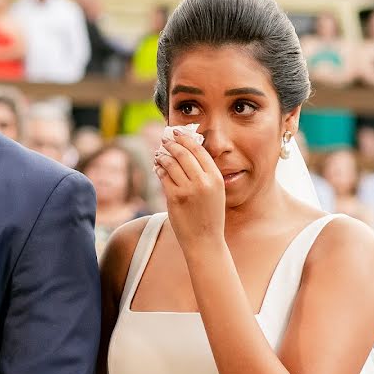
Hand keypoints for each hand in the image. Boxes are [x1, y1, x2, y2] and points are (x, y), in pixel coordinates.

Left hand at [153, 129, 225, 249]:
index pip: (199, 150)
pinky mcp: (174, 197)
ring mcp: (188, 189)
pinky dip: (159, 169)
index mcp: (215, 177)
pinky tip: (158, 167)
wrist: (205, 240)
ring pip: (171, 163)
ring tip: (159, 153)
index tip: (177, 133)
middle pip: (184, 153)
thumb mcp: (215, 192)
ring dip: (163, 156)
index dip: (186, 139)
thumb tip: (187, 154)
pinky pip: (164, 177)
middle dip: (172, 144)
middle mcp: (203, 181)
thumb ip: (204, 175)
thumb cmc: (209, 216)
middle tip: (164, 139)